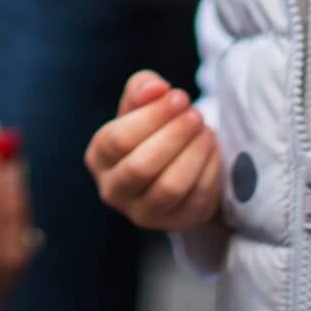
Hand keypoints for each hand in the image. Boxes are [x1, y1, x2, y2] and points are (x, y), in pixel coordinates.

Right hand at [85, 70, 222, 231]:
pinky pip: (196, 199)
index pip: (118, 140)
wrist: (173, 166)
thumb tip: (157, 88)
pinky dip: (209, 170)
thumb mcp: (141, 103)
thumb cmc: (150, 129)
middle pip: (141, 167)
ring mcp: (143, 213)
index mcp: (98, 157)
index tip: (180, 97)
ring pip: (170, 187)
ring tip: (206, 130)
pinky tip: (212, 148)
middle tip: (196, 115)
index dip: (153, 116)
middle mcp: (113, 191)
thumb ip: (143, 87)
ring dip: (194, 153)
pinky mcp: (175, 223)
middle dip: (174, 135)